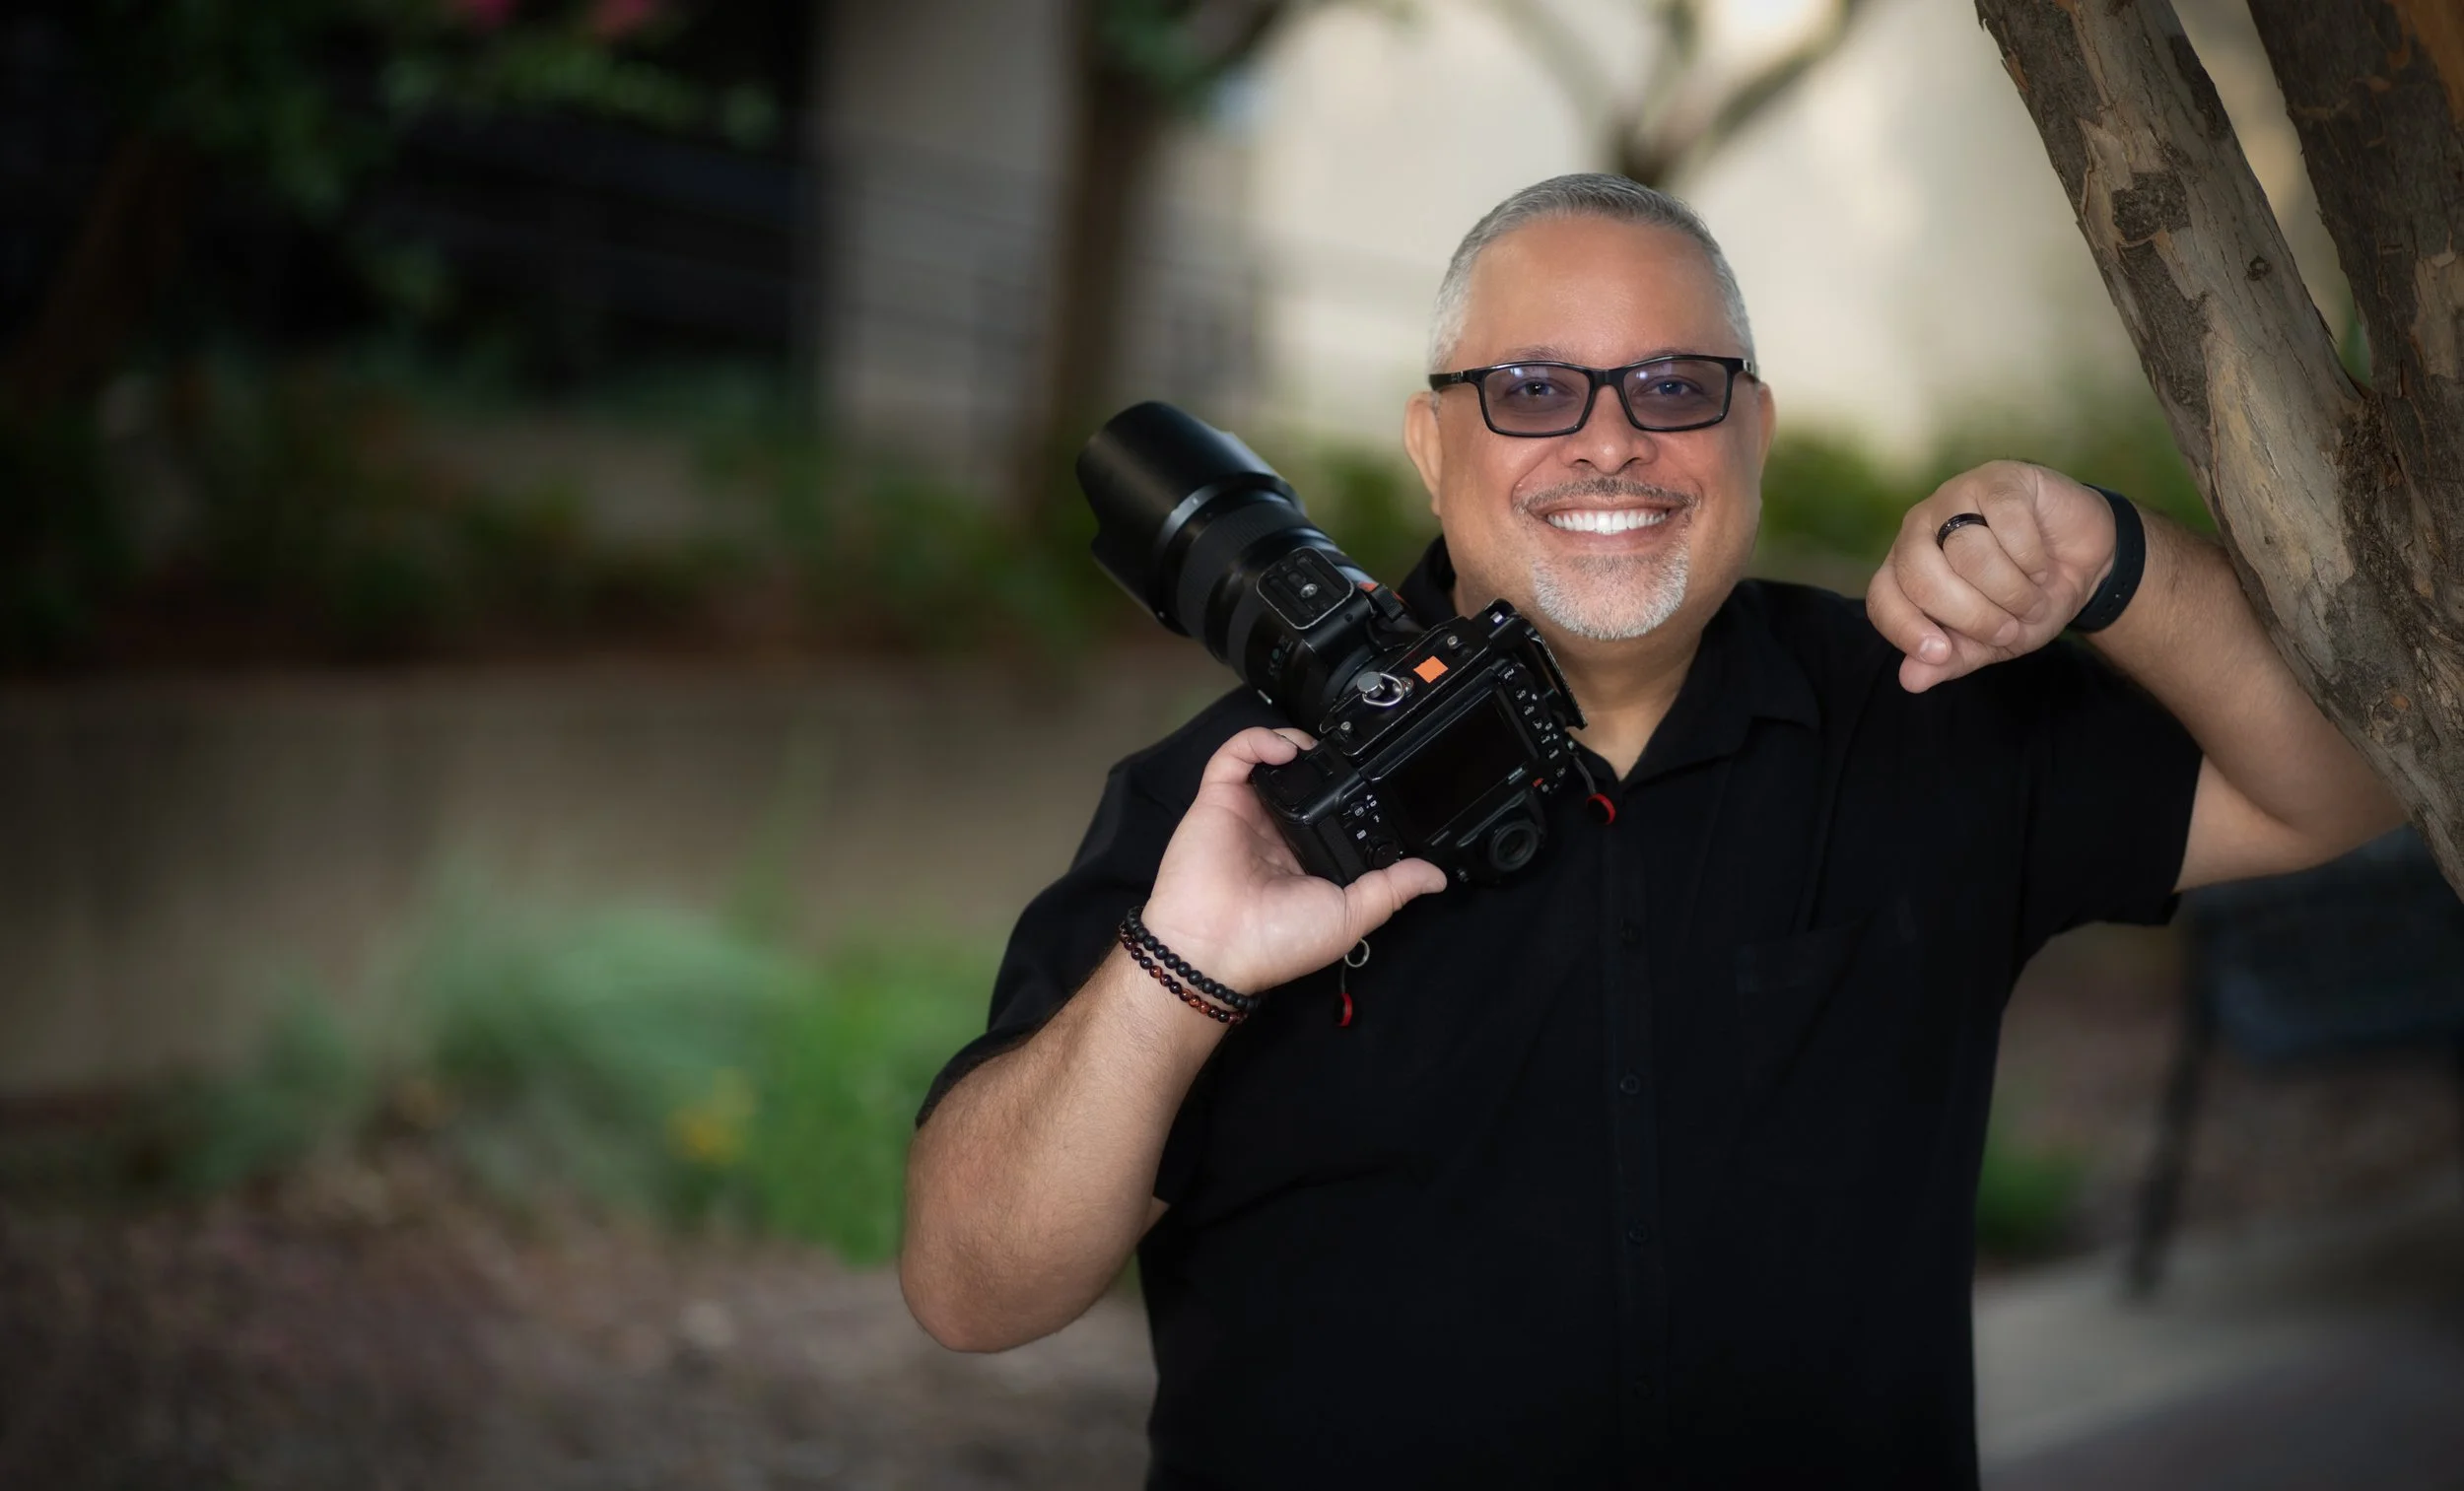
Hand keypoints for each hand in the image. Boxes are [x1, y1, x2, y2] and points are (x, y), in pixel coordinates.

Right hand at [1139, 727, 1447, 993]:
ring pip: (1270, 758)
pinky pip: (1234, 753)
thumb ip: (1391, 889)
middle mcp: (1276, 831)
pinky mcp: (1217, 797)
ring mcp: (1245, 811)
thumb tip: (1436, 876)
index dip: (1350, 792)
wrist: (1216, 944)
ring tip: (1316, 751)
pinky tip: (1285, 750)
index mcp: (1305, 857)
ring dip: (1296, 743)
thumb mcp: (1351, 916)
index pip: (1331, 812)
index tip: (1374, 780)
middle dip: (1325, 762)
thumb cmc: (1279, 940)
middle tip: (1345, 758)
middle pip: (1303, 780)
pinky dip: (1260, 739)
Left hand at [1865, 460, 2117, 692]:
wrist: (2085, 563)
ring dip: (2011, 589)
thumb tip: (1910, 681)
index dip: (1906, 630)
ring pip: (1968, 551)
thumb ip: (1950, 659)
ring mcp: (1957, 497)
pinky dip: (2031, 556)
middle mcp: (1921, 529)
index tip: (1943, 652)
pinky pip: (2006, 521)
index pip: (1883, 598)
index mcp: (1906, 568)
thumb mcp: (1990, 641)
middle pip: (1923, 576)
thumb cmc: (2026, 600)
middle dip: (1972, 615)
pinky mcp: (1999, 480)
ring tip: (2032, 597)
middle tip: (2009, 628)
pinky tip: (2042, 563)